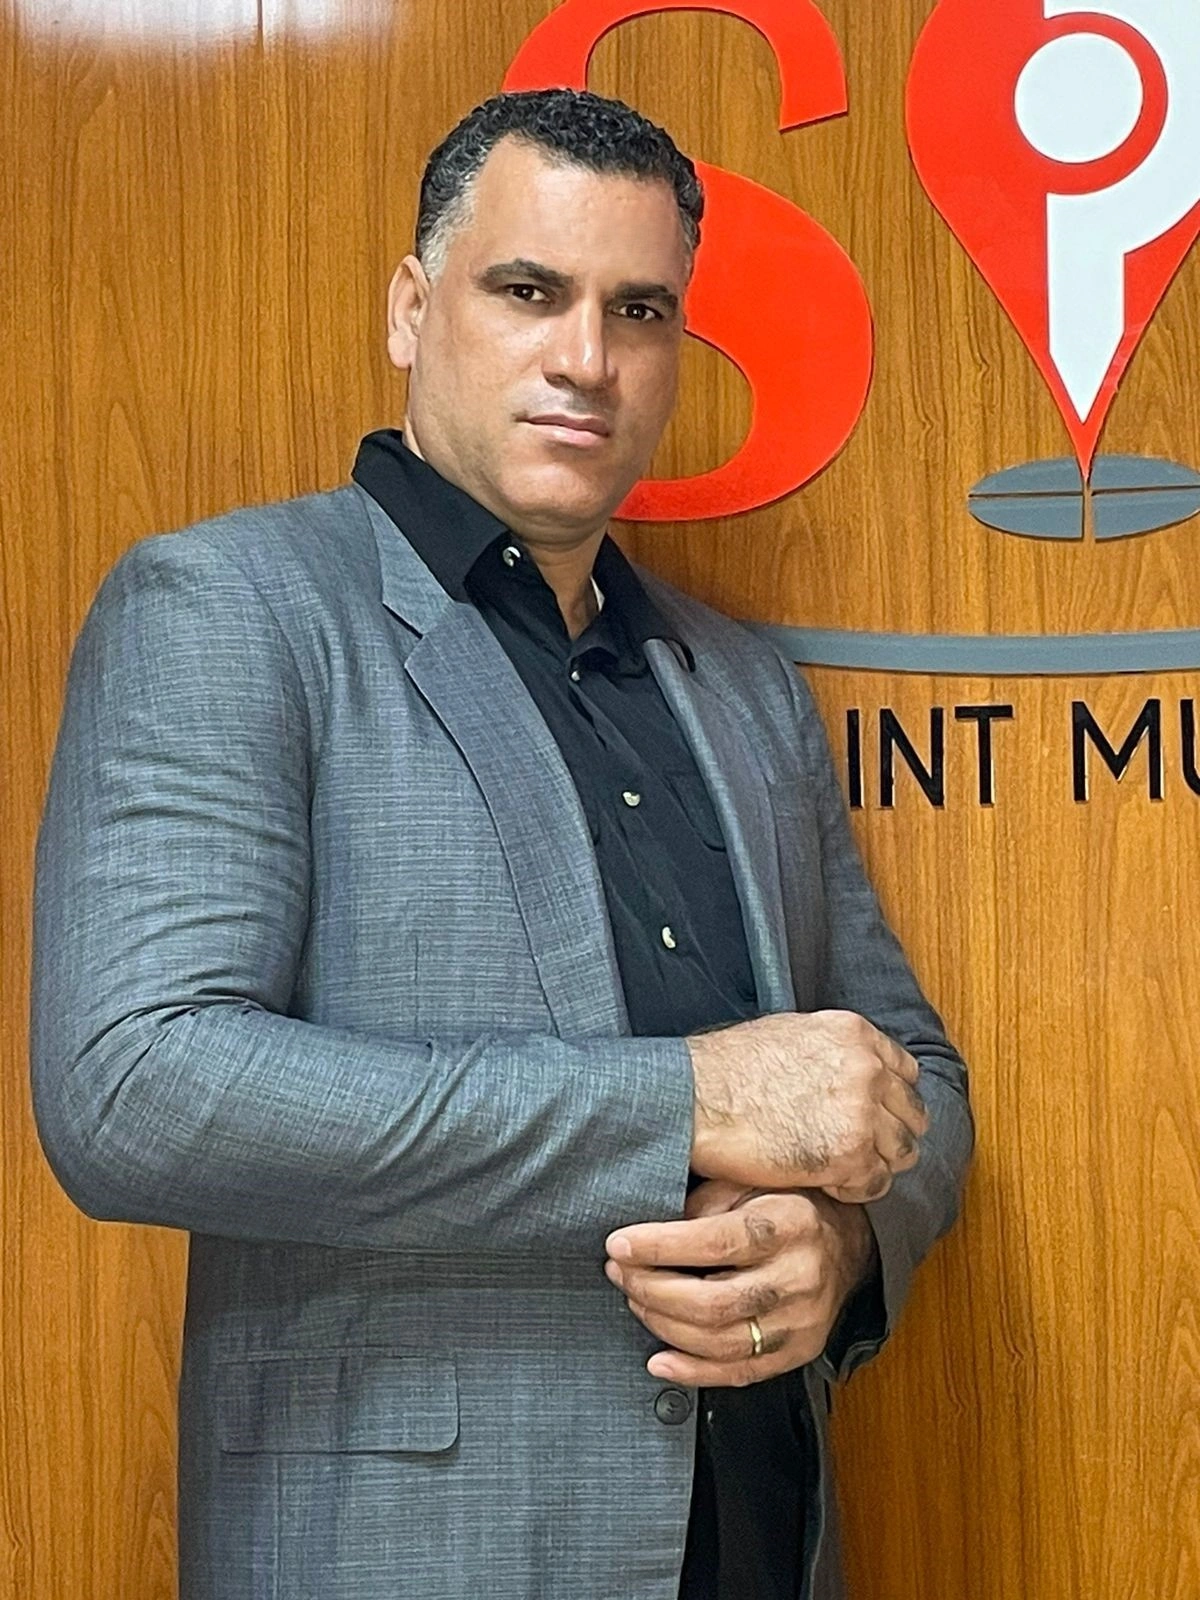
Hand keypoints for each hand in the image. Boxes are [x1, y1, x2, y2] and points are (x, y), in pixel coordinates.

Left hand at [605, 1180, 876, 1387]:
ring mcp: (802, 1321)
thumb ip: (705, 1201)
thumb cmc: (786, 1205)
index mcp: (788, 1223)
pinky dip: (692, 1372)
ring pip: (720, 1342)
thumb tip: (650, 1227)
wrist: (845, 1243)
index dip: (659, 1246)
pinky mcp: (798, 1351)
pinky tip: (660, 1359)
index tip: (618, 1244)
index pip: (715, 1242)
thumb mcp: (750, 1181)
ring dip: (664, 1325)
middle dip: (652, 1289)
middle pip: (713, 1301)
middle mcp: (800, 1276)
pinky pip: (739, 1373)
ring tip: (636, 1301)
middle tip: (620, 1273)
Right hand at [688, 1010, 927, 1200]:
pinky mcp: (849, 1155)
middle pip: (912, 1114)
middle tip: (860, 1150)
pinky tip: (824, 1182)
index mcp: (853, 1034)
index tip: (875, 1115)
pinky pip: (876, 1184)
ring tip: (839, 1169)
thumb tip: (841, 1069)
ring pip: (903, 1152)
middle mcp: (867, 1069)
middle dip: (890, 1134)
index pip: (905, 1071)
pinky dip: (854, 1189)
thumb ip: (830, 1051)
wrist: (697, 1099)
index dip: (890, 1099)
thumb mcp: (788, 1033)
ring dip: (876, 1164)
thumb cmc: (725, 1068)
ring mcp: (862, 1112)